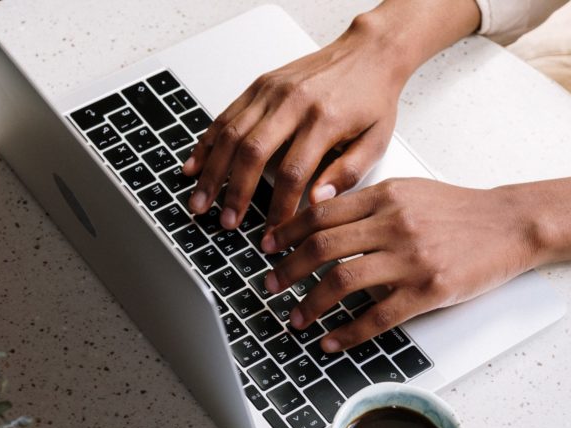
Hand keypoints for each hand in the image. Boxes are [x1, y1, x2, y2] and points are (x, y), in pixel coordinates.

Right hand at [180, 0, 482, 234]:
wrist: (369, 52)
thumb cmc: (373, 98)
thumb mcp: (376, 141)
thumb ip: (347, 174)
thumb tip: (316, 203)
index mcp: (324, 119)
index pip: (293, 172)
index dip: (278, 207)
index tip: (272, 232)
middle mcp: (294, 102)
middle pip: (253, 153)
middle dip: (234, 192)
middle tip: (225, 222)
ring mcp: (272, 91)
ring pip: (231, 134)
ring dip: (212, 172)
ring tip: (200, 202)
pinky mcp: (260, 85)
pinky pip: (226, 116)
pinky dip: (207, 143)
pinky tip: (195, 166)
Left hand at [262, 178, 544, 351]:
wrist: (510, 224)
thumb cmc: (460, 211)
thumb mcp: (410, 191)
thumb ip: (369, 202)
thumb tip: (321, 217)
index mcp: (385, 196)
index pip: (321, 213)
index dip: (287, 232)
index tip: (268, 246)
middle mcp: (394, 224)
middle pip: (322, 247)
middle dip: (287, 269)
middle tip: (270, 284)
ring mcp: (411, 258)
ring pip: (342, 281)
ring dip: (310, 303)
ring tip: (296, 317)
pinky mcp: (429, 290)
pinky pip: (377, 316)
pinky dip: (347, 332)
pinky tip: (331, 340)